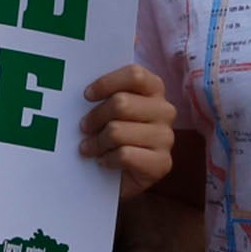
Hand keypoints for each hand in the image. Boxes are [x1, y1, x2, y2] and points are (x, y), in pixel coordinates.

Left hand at [78, 63, 175, 195]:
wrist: (123, 176)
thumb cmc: (113, 135)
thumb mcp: (109, 110)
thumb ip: (104, 96)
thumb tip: (85, 92)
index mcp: (154, 89)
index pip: (135, 75)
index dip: (107, 83)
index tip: (87, 96)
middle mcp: (165, 110)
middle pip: (121, 103)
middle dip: (95, 117)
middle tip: (84, 128)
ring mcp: (166, 137)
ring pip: (117, 131)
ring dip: (97, 142)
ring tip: (90, 148)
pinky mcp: (162, 163)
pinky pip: (124, 155)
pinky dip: (107, 159)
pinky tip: (104, 161)